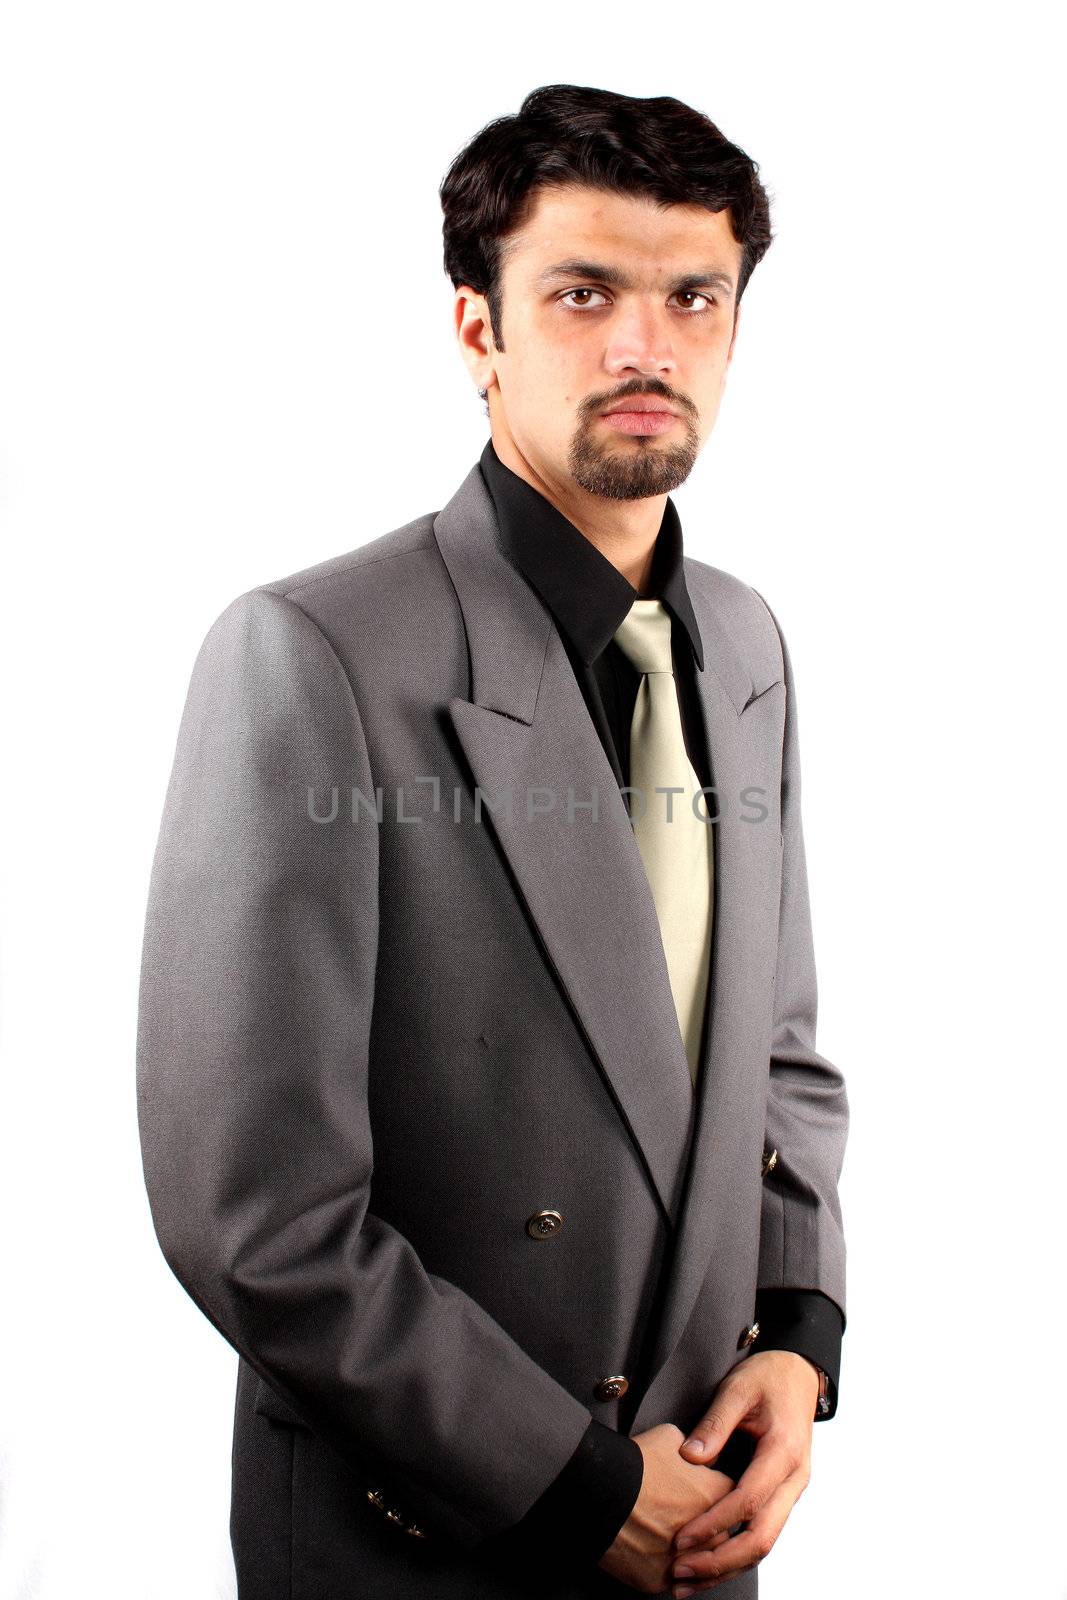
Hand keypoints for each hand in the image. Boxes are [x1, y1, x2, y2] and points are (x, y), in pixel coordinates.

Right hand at [596, 1423, 734, 1593]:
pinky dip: (660, 1566)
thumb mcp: (670, 1437)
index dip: (712, 1491)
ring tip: (663, 1533)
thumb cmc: (636, 1462)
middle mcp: (709, 1535)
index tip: (697, 1488)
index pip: (731, 1498)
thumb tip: (696, 1455)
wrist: (600, 1491)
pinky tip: (647, 1549)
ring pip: (694, 1563)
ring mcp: (684, 1562)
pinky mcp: (657, 1580)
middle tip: (679, 1512)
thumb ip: (694, 1449)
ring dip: (686, 1551)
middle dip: (704, 1526)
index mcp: (717, 1496)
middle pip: (718, 1535)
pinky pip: (667, 1578)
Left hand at [668, 1350, 819, 1593]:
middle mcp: (793, 1480)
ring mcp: (791, 1491)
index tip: (680, 1540)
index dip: (714, 1524)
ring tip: (685, 1583)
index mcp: (784, 1452)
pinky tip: (707, 1566)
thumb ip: (715, 1424)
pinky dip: (735, 1555)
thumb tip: (689, 1459)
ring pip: (764, 1543)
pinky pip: (762, 1533)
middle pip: (762, 1537)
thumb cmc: (767, 1378)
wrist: (798, 1375)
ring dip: (727, 1567)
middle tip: (680, 1572)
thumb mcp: (738, 1388)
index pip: (749, 1500)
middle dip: (721, 1561)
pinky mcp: (782, 1496)